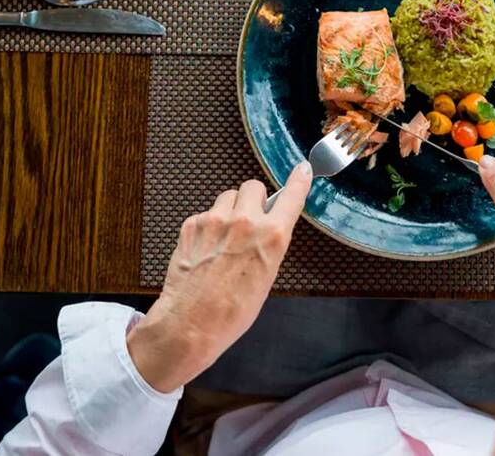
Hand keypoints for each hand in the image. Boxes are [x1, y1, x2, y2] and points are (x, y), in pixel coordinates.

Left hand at [127, 163, 312, 391]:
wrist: (192, 324)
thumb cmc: (232, 311)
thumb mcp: (267, 276)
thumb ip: (269, 243)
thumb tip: (268, 227)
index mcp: (272, 236)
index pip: (291, 197)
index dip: (299, 181)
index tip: (303, 170)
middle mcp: (245, 222)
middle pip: (253, 186)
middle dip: (253, 199)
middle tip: (249, 219)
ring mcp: (215, 220)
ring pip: (227, 196)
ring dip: (229, 209)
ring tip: (225, 237)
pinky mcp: (192, 224)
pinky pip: (205, 213)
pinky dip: (208, 226)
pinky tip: (206, 249)